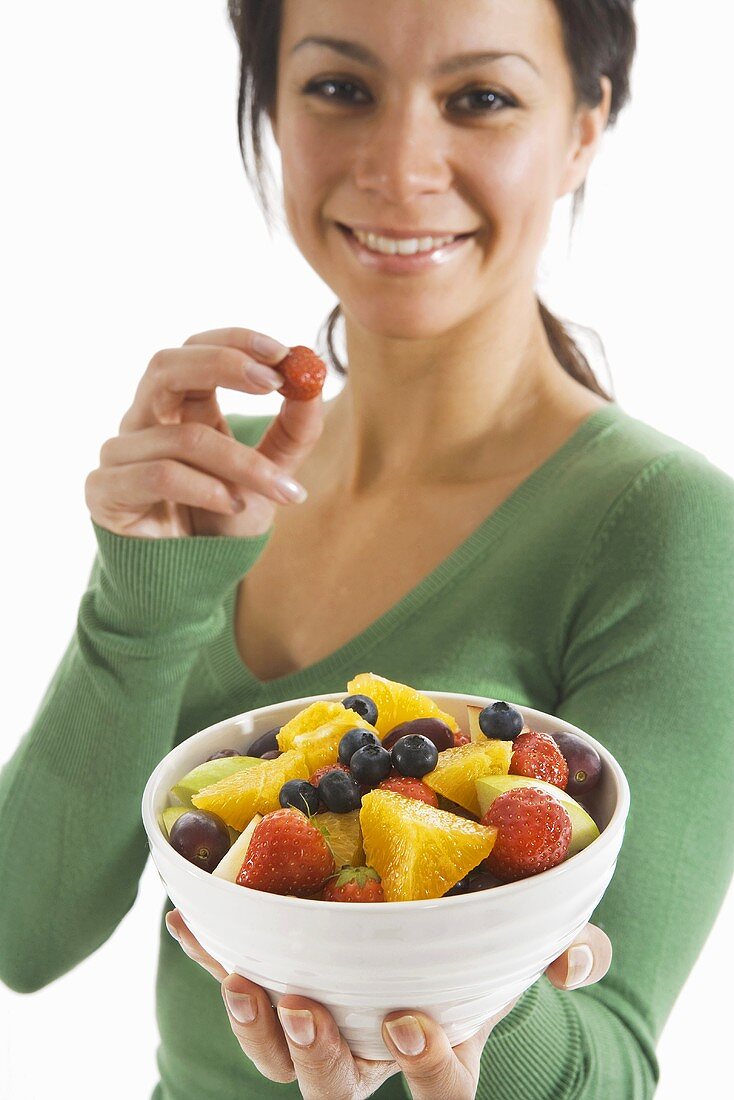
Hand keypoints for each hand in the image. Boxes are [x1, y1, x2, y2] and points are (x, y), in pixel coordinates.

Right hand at [84, 327, 323, 538]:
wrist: (191, 583)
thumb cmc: (223, 523)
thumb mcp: (269, 476)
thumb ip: (292, 433)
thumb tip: (314, 383)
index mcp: (179, 407)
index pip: (196, 350)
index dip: (234, 342)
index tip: (283, 352)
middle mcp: (143, 422)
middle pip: (166, 366)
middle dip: (223, 365)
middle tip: (273, 381)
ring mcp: (120, 454)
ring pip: (183, 436)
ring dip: (241, 461)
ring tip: (277, 490)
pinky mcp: (105, 491)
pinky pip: (160, 475)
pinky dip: (206, 487)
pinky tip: (232, 505)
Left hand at [165, 909, 610, 1099]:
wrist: (436, 919)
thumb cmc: (489, 943)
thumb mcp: (532, 942)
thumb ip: (570, 951)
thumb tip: (573, 962)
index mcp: (439, 1052)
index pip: (439, 1095)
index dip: (424, 1068)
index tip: (409, 1015)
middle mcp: (371, 1052)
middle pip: (334, 1093)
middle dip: (314, 1058)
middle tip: (301, 1003)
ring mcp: (323, 1022)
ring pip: (278, 1058)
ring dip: (251, 1019)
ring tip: (243, 974)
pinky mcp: (283, 979)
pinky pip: (242, 977)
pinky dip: (213, 953)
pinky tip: (187, 919)